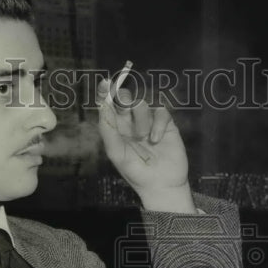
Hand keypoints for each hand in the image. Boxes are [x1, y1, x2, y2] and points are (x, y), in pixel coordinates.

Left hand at [96, 76, 193, 212]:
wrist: (161, 184)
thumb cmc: (135, 171)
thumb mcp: (116, 152)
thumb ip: (108, 129)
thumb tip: (102, 105)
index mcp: (116, 128)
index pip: (109, 105)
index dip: (105, 93)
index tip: (104, 83)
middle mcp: (130, 122)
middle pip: (125, 97)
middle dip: (124, 98)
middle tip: (125, 106)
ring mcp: (148, 121)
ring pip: (142, 104)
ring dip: (141, 120)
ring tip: (143, 138)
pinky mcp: (165, 123)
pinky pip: (160, 111)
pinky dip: (157, 124)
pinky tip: (156, 139)